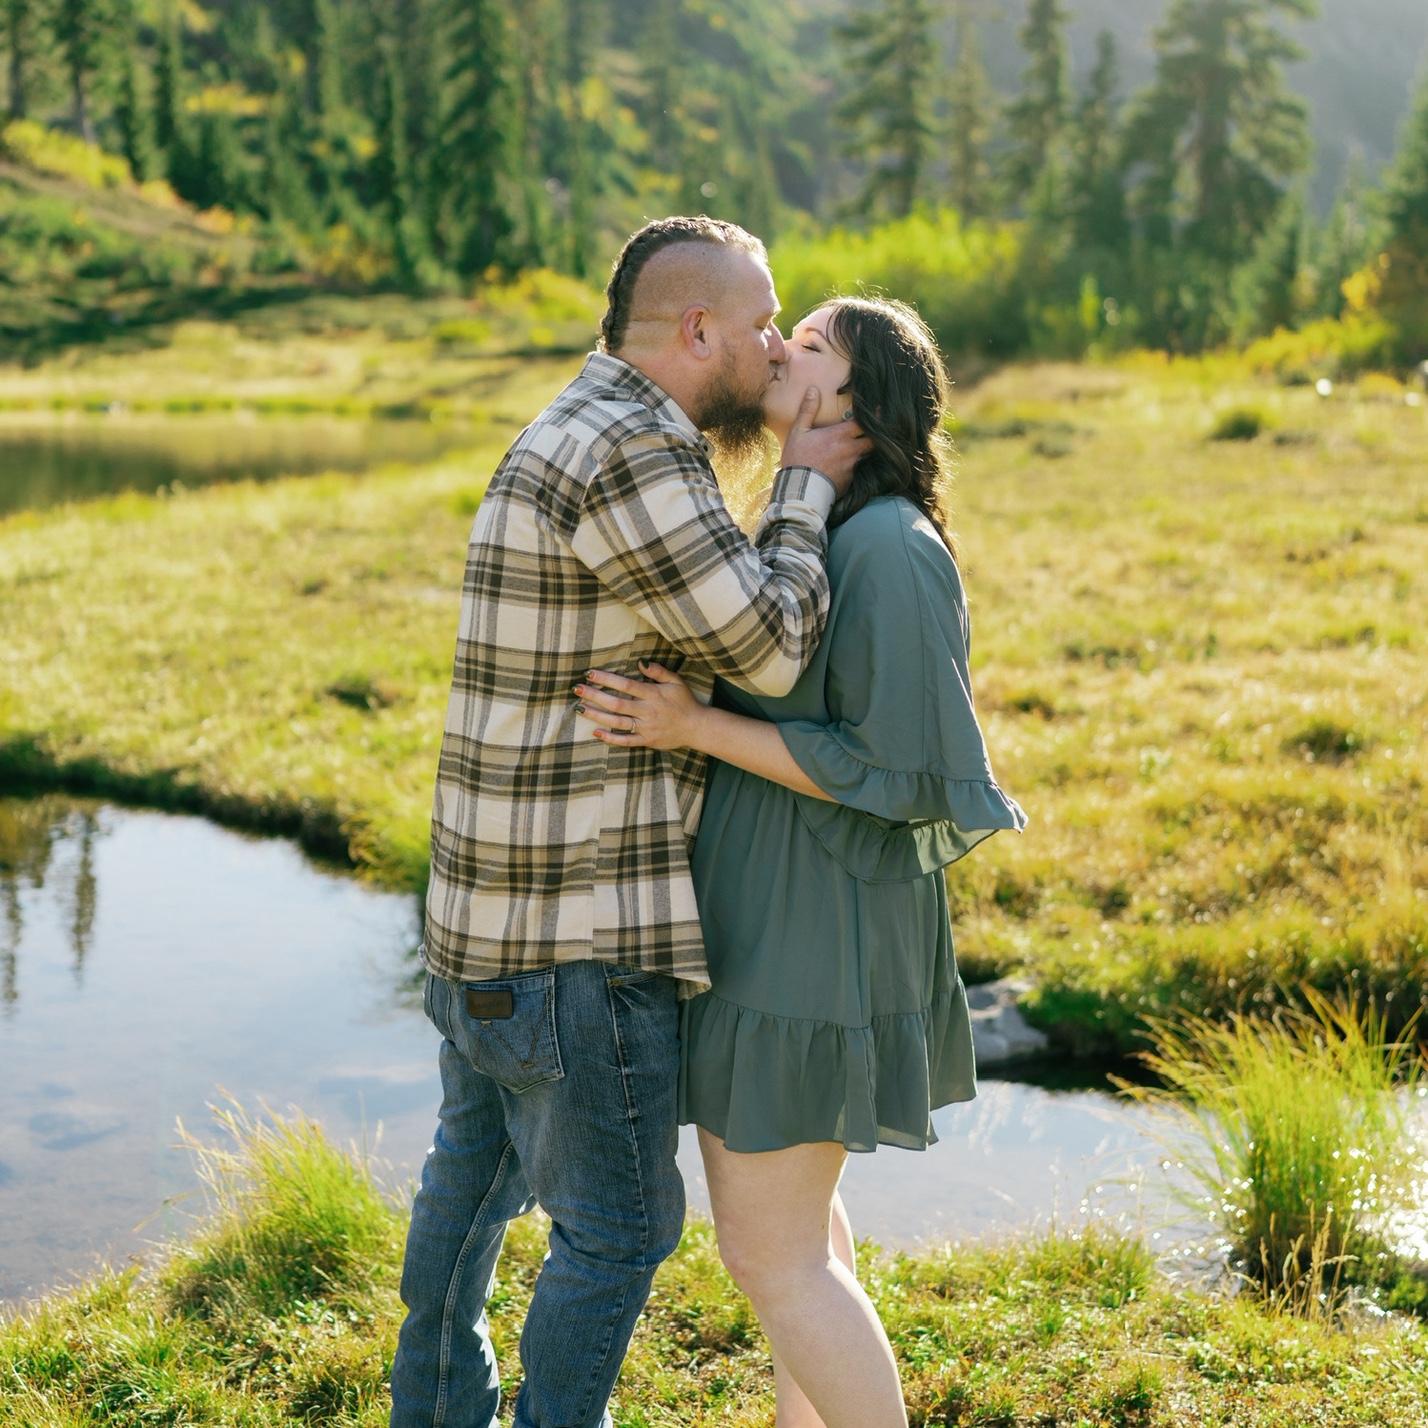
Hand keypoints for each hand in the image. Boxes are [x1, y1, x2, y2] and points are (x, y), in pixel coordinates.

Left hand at [574, 662, 704, 750]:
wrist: (697, 727)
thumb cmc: (685, 701)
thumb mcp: (676, 681)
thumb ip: (658, 671)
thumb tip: (641, 662)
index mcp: (653, 694)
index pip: (626, 685)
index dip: (606, 679)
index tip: (590, 674)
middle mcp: (647, 711)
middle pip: (616, 704)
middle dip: (595, 696)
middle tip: (577, 689)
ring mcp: (646, 728)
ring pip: (617, 722)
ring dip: (597, 715)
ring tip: (580, 708)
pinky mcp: (647, 741)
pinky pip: (626, 741)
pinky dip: (610, 738)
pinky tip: (595, 732)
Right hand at [780, 385, 869, 494]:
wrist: (800, 490)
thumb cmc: (798, 459)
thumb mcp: (799, 432)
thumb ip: (808, 410)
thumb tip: (813, 389)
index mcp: (840, 435)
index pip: (864, 422)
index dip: (873, 416)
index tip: (879, 410)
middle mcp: (851, 449)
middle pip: (872, 440)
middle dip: (874, 435)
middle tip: (875, 430)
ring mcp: (852, 466)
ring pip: (866, 455)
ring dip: (865, 450)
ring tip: (862, 447)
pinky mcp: (850, 481)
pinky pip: (858, 470)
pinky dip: (856, 466)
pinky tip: (849, 466)